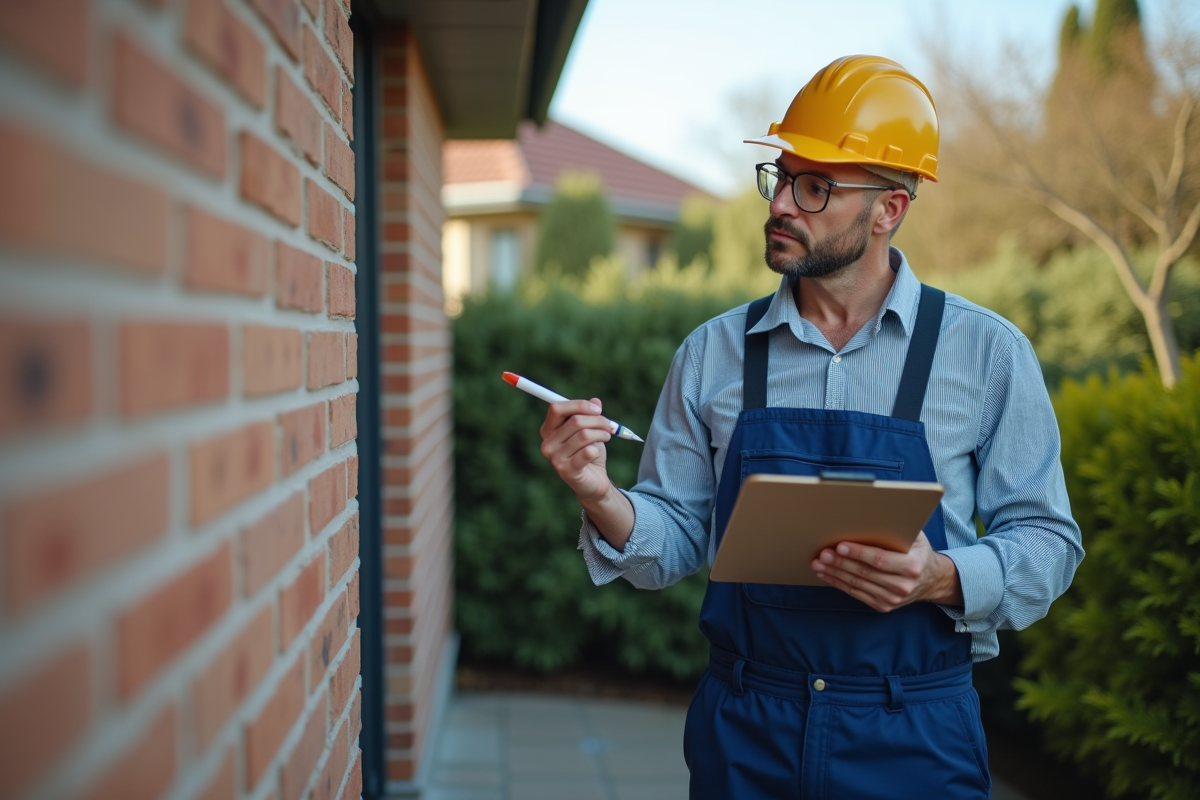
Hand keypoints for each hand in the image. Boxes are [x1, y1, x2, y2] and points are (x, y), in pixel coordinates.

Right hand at [538, 397, 613, 503]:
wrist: (594, 481)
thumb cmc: (588, 452)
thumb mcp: (590, 430)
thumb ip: (589, 415)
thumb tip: (595, 401)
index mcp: (548, 430)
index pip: (556, 408)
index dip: (579, 405)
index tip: (598, 409)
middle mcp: (547, 444)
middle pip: (575, 421)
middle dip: (598, 420)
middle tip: (609, 425)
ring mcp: (555, 459)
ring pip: (584, 435)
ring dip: (601, 434)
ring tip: (606, 437)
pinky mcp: (566, 471)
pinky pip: (587, 452)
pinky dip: (597, 450)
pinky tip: (596, 454)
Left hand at [810, 531, 963, 612]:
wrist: (930, 580)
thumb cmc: (917, 551)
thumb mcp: (916, 537)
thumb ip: (898, 528)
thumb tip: (874, 513)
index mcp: (912, 566)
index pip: (879, 559)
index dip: (858, 553)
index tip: (840, 546)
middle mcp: (903, 585)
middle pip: (864, 572)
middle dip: (840, 562)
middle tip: (823, 553)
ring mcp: (892, 599)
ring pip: (857, 584)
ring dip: (834, 573)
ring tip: (818, 563)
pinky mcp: (883, 606)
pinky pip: (856, 594)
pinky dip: (838, 583)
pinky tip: (826, 574)